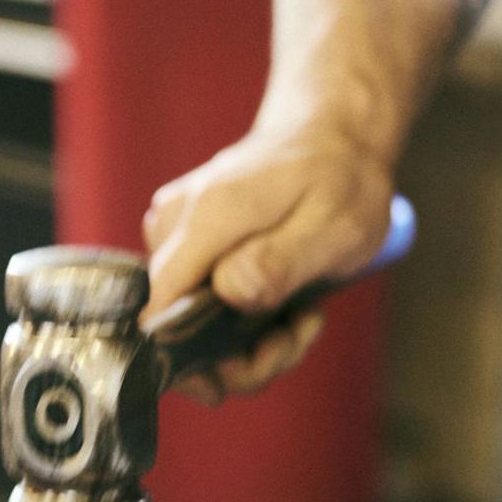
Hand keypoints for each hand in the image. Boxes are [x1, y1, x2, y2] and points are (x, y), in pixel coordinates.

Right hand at [141, 125, 396, 403]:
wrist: (332, 135)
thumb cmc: (342, 180)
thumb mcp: (336, 226)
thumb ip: (279, 261)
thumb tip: (227, 294)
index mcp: (208, 216)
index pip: (160, 309)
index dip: (195, 360)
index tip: (253, 366)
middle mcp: (174, 222)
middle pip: (172, 324)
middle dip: (238, 355)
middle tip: (300, 334)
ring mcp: (172, 230)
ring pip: (184, 319)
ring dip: (244, 341)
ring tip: (300, 315)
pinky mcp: (180, 240)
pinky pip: (193, 301)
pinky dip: (238, 320)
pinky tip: (282, 303)